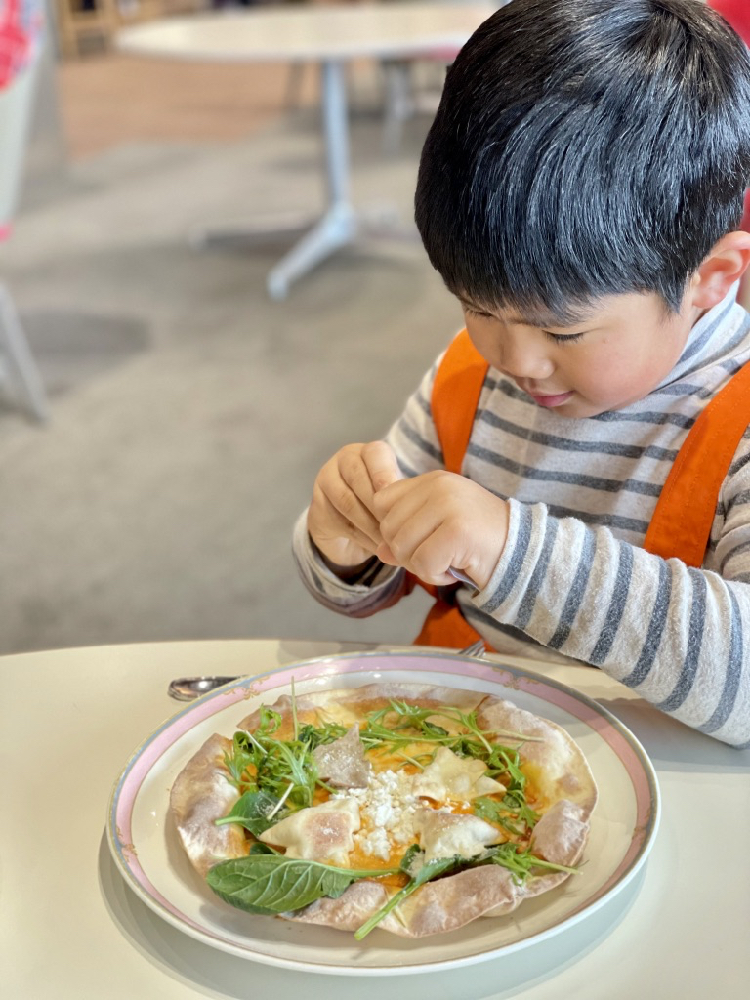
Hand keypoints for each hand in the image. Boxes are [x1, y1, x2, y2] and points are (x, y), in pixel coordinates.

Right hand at [307, 441, 402, 571]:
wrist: (346, 524)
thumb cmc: (380, 504)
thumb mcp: (395, 495)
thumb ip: (403, 496)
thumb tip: (419, 511)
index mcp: (368, 452)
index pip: (374, 452)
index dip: (384, 473)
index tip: (397, 496)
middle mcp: (343, 461)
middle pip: (358, 478)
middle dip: (379, 505)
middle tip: (397, 526)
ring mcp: (326, 481)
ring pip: (348, 502)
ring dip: (371, 524)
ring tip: (390, 541)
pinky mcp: (317, 506)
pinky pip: (340, 521)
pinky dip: (361, 537)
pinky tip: (376, 546)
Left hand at [372, 471, 509, 590]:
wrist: (524, 551)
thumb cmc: (479, 540)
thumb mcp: (438, 529)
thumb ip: (406, 534)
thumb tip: (379, 551)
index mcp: (432, 480)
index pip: (381, 502)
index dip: (393, 528)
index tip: (421, 539)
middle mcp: (439, 486)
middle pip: (389, 528)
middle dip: (407, 552)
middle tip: (438, 555)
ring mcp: (449, 506)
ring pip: (402, 548)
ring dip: (422, 566)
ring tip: (449, 560)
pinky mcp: (457, 531)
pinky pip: (423, 563)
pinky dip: (437, 575)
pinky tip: (456, 568)